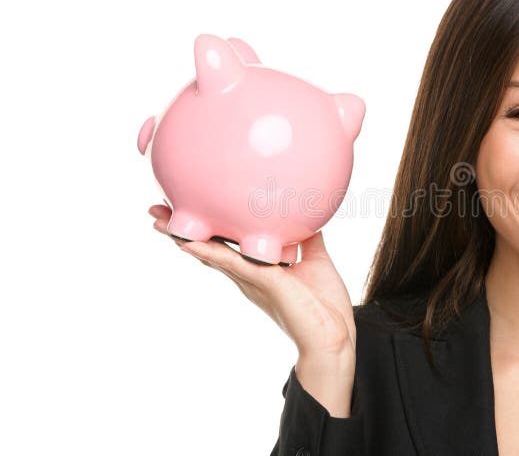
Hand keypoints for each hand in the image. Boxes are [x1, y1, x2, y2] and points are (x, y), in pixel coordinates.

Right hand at [148, 204, 355, 359]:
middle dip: (182, 232)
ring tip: (159, 222)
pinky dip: (210, 252)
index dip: (205, 231)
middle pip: (208, 249)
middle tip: (156, 212)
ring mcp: (252, 280)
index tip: (183, 209)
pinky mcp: (264, 282)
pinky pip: (233, 264)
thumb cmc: (324, 305)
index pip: (224, 246)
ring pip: (212, 256)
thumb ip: (306, 237)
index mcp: (256, 270)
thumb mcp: (314, 260)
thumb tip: (307, 210)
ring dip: (185, 239)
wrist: (336, 335)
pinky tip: (189, 242)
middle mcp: (247, 275)